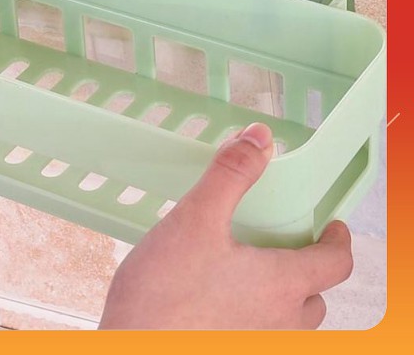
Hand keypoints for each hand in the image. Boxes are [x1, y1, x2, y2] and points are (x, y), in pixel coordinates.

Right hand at [99, 123, 352, 329]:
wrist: (132, 348)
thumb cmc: (163, 293)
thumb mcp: (195, 219)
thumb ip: (230, 175)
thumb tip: (259, 139)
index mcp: (281, 286)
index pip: (336, 264)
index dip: (339, 241)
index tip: (333, 227)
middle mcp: (279, 324)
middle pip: (315, 296)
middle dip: (308, 269)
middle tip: (284, 246)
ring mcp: (256, 345)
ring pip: (289, 322)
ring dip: (283, 296)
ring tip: (251, 272)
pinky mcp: (231, 352)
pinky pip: (259, 335)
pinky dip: (254, 316)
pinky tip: (218, 298)